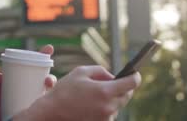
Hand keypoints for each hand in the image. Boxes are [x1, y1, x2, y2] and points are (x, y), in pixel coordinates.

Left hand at [0, 45, 56, 120]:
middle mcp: (34, 88)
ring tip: (47, 94)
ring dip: (53, 93)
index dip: (44, 55)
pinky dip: (51, 107)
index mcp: (24, 78)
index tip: (49, 48)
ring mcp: (37, 101)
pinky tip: (52, 107)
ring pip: (50, 95)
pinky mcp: (38, 112)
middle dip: (51, 78)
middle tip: (47, 81)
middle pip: (47, 80)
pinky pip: (47, 109)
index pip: (36, 64)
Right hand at [15, 66, 140, 120]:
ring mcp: (105, 118)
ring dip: (112, 98)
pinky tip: (91, 104)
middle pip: (127, 95)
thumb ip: (101, 71)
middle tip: (112, 82)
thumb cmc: (65, 90)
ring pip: (118, 105)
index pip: (131, 84)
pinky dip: (105, 107)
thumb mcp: (81, 72)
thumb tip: (112, 76)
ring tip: (95, 95)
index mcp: (105, 91)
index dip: (135, 76)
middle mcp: (108, 106)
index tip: (134, 73)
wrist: (52, 112)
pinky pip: (109, 113)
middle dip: (122, 87)